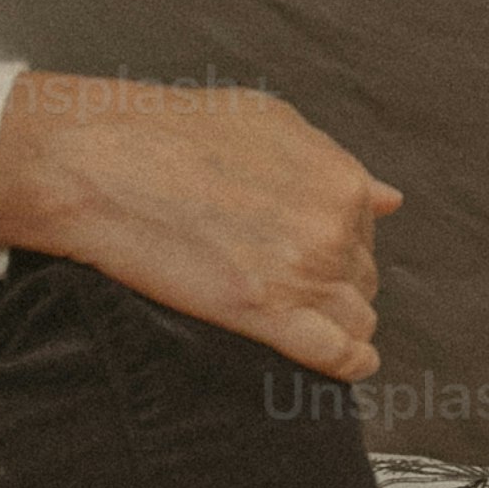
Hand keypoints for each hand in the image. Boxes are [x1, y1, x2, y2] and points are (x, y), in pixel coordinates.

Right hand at [0, 74, 398, 379]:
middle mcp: (333, 230)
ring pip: (355, 319)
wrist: (100, 162)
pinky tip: (344, 363)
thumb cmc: (173, 133)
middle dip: (332, 282)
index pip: (366, 232)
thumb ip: (331, 162)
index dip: (335, 243)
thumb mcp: (269, 124)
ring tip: (296, 316)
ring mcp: (303, 277)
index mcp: (340, 182)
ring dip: (335, 322)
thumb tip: (387, 198)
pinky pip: (337, 356)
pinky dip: (347, 363)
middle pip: (361, 278)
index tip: (302, 247)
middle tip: (284, 277)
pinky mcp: (265, 316)